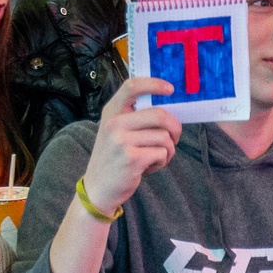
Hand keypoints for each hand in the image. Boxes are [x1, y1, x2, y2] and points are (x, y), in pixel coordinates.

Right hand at [80, 78, 181, 215]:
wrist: (98, 187)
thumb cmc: (113, 157)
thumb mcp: (115, 131)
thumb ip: (134, 117)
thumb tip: (169, 109)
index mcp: (111, 112)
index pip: (132, 86)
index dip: (154, 84)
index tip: (170, 89)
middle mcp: (114, 123)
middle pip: (159, 115)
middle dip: (174, 127)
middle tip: (174, 137)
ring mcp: (122, 141)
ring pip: (164, 137)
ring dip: (168, 150)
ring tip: (155, 157)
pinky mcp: (132, 159)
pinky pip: (162, 153)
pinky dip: (162, 161)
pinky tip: (150, 167)